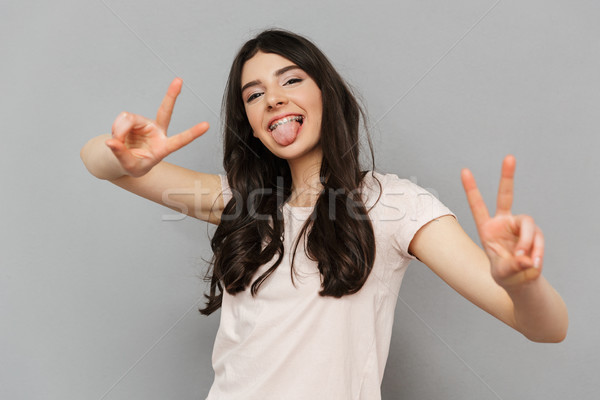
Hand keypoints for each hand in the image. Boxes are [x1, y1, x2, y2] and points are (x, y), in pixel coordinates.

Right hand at [105, 78, 209, 176]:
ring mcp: (146, 124)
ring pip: (130, 118)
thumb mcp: (130, 167)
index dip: (192, 134)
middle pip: (165, 111)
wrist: (125, 159)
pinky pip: (122, 119)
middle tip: (179, 80)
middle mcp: (158, 132)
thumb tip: (111, 141)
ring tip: (118, 142)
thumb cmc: (134, 165)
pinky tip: (117, 136)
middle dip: (171, 95)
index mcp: (164, 147)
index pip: (180, 141)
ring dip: (119, 130)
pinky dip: (116, 128)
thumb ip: (121, 154)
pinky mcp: (134, 119)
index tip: (206, 125)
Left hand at [461, 155, 543, 289]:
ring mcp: (520, 226)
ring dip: (527, 242)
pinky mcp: (535, 234)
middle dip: (507, 176)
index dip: (471, 189)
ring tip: (525, 260)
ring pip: (528, 224)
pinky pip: (538, 239)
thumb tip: (525, 259)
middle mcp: (503, 223)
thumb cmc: (506, 274)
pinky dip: (537, 252)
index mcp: (486, 229)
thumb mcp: (502, 273)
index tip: (464, 171)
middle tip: (509, 157)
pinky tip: (533, 264)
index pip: (477, 206)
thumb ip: (511, 266)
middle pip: (506, 196)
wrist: (521, 281)